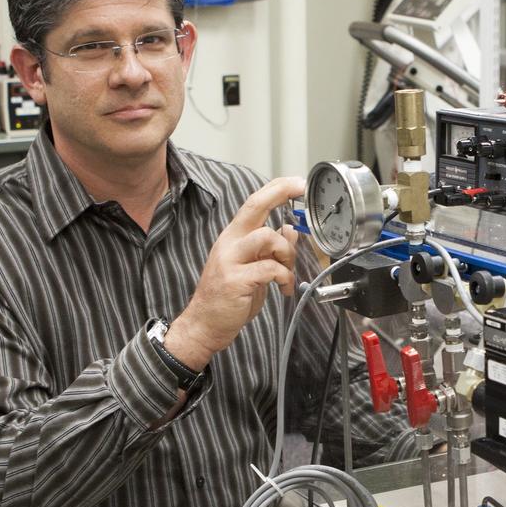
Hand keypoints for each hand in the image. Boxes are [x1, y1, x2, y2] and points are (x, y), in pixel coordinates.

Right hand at [167, 177, 304, 370]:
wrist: (204, 325)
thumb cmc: (228, 298)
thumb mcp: (253, 268)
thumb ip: (271, 250)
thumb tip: (291, 230)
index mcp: (234, 237)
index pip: (254, 203)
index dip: (277, 189)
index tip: (298, 182)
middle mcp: (230, 243)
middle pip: (255, 207)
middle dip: (281, 193)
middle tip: (301, 190)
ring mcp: (230, 260)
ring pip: (267, 236)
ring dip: (287, 253)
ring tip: (287, 271)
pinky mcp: (235, 280)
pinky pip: (270, 268)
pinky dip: (285, 277)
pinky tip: (284, 288)